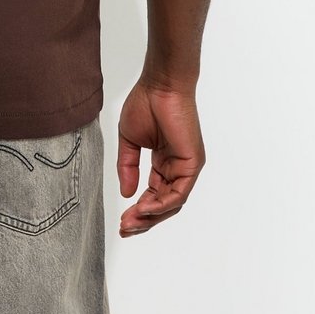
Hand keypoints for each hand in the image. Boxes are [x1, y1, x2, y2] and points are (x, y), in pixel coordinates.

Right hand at [116, 78, 204, 237]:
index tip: (122, 220)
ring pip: (172, 203)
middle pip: (163, 204)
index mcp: (164, 162)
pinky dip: (162, 203)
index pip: (153, 195)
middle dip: (144, 219)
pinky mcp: (193, 164)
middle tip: (125, 228)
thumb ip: (127, 167)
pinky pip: (179, 192)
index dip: (138, 210)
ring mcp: (186, 167)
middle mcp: (177, 168)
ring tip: (131, 221)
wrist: (160, 84)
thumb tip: (126, 193)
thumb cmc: (145, 103)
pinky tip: (144, 207)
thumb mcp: (129, 141)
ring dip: (151, 216)